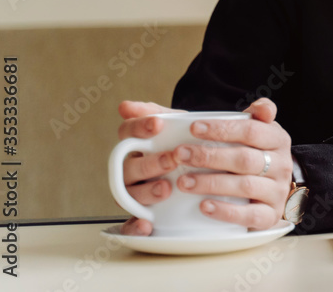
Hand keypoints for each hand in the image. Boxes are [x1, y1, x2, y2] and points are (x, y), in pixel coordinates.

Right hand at [116, 100, 185, 236]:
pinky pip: (130, 223)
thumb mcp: (180, 127)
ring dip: (146, 191)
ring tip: (166, 188)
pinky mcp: (143, 213)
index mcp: (136, 145)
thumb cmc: (188, 145)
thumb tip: (125, 105)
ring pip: (129, 193)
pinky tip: (146, 225)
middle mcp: (131, 168)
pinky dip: (135, 226)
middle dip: (150, 163)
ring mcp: (136, 191)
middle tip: (173, 158)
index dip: (140, 127)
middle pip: (129, 166)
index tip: (159, 123)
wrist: (208, 169)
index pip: (127, 132)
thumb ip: (162, 113)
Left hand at [171, 98, 293, 230]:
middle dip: (209, 156)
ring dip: (211, 183)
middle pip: (244, 159)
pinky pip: (250, 216)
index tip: (194, 128)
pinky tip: (204, 206)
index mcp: (277, 139)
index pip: (251, 130)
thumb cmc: (256, 154)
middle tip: (179, 154)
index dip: (222, 129)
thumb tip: (263, 107)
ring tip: (183, 181)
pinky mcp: (271, 215)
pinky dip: (226, 211)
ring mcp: (277, 191)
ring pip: (245, 186)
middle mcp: (282, 165)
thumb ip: (255, 114)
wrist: (275, 188)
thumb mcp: (259, 130)